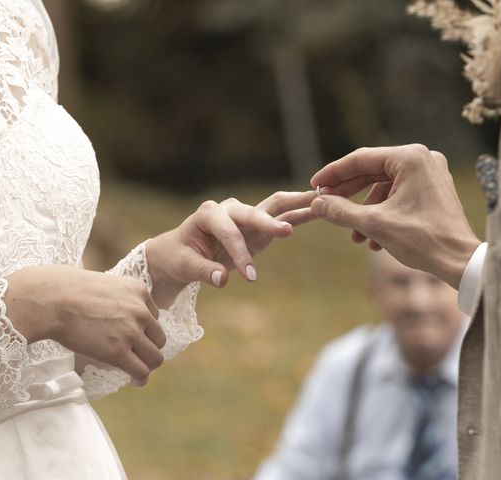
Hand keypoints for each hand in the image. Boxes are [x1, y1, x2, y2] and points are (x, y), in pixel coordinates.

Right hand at [5, 265, 164, 385]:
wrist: (51, 299)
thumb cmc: (67, 290)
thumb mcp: (104, 284)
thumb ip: (117, 298)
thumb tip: (115, 315)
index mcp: (138, 290)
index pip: (154, 316)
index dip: (143, 329)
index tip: (130, 336)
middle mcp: (140, 310)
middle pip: (158, 338)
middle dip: (148, 348)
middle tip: (134, 355)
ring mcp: (131, 331)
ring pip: (155, 358)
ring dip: (147, 365)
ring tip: (135, 370)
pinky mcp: (118, 352)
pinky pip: (142, 371)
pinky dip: (141, 378)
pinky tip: (134, 380)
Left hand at [146, 191, 316, 306]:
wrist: (180, 251)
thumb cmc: (180, 257)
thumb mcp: (185, 266)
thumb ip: (204, 271)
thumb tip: (221, 280)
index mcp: (209, 214)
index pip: (229, 233)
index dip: (240, 254)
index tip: (249, 277)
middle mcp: (230, 208)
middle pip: (254, 212)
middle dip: (269, 223)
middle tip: (286, 232)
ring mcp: (246, 214)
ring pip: (274, 206)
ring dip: (296, 204)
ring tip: (319, 203)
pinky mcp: (258, 225)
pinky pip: (282, 216)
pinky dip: (300, 212)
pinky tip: (320, 209)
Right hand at [310, 144, 479, 287]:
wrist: (460, 261)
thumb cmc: (422, 239)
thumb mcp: (373, 223)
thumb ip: (341, 210)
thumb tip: (316, 203)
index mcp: (409, 158)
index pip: (360, 160)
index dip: (333, 174)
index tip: (314, 185)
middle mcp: (422, 159)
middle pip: (371, 171)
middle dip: (347, 193)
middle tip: (325, 205)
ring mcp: (430, 173)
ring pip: (383, 186)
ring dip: (363, 209)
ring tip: (352, 235)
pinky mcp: (433, 189)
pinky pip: (397, 195)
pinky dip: (381, 212)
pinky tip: (372, 238)